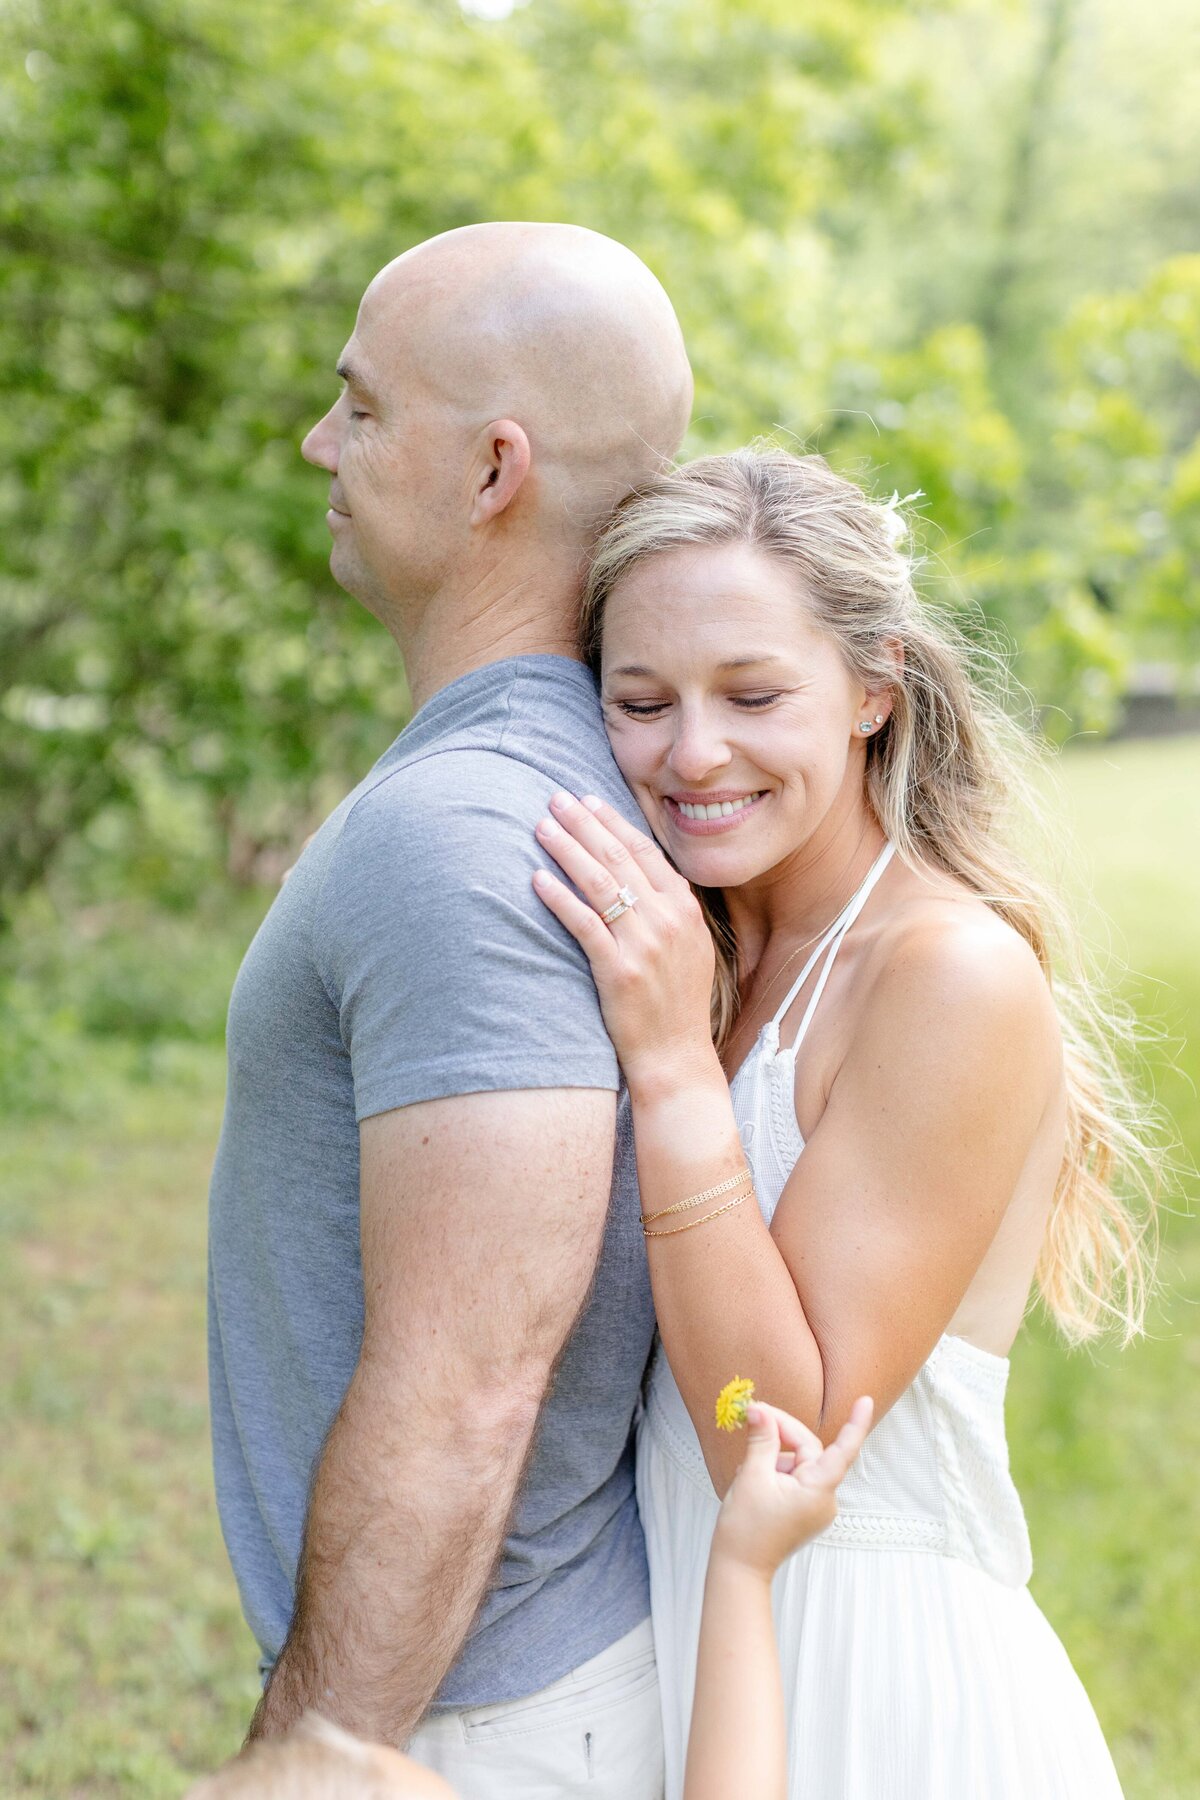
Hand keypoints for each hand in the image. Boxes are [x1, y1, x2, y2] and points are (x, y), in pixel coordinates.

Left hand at [532, 792, 717, 1091]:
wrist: (676, 1056)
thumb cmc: (676, 1003)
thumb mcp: (687, 948)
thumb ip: (667, 909)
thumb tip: (634, 875)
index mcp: (686, 910)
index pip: (645, 852)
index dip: (613, 822)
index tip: (587, 799)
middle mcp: (668, 920)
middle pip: (619, 858)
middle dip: (584, 823)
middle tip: (555, 798)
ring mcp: (645, 944)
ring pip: (600, 883)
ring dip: (567, 849)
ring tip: (542, 827)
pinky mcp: (619, 971)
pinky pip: (584, 924)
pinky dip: (560, 898)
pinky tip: (537, 879)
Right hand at [712, 1397, 873, 1579]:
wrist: (739, 1568)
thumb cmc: (746, 1528)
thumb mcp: (751, 1476)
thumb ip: (761, 1439)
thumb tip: (760, 1410)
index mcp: (818, 1491)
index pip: (843, 1450)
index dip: (855, 1424)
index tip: (866, 1400)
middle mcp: (824, 1499)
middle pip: (809, 1449)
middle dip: (781, 1432)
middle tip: (753, 1416)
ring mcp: (815, 1507)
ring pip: (798, 1462)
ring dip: (773, 1455)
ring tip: (746, 1468)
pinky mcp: (804, 1510)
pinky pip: (795, 1478)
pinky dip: (775, 1469)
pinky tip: (753, 1477)